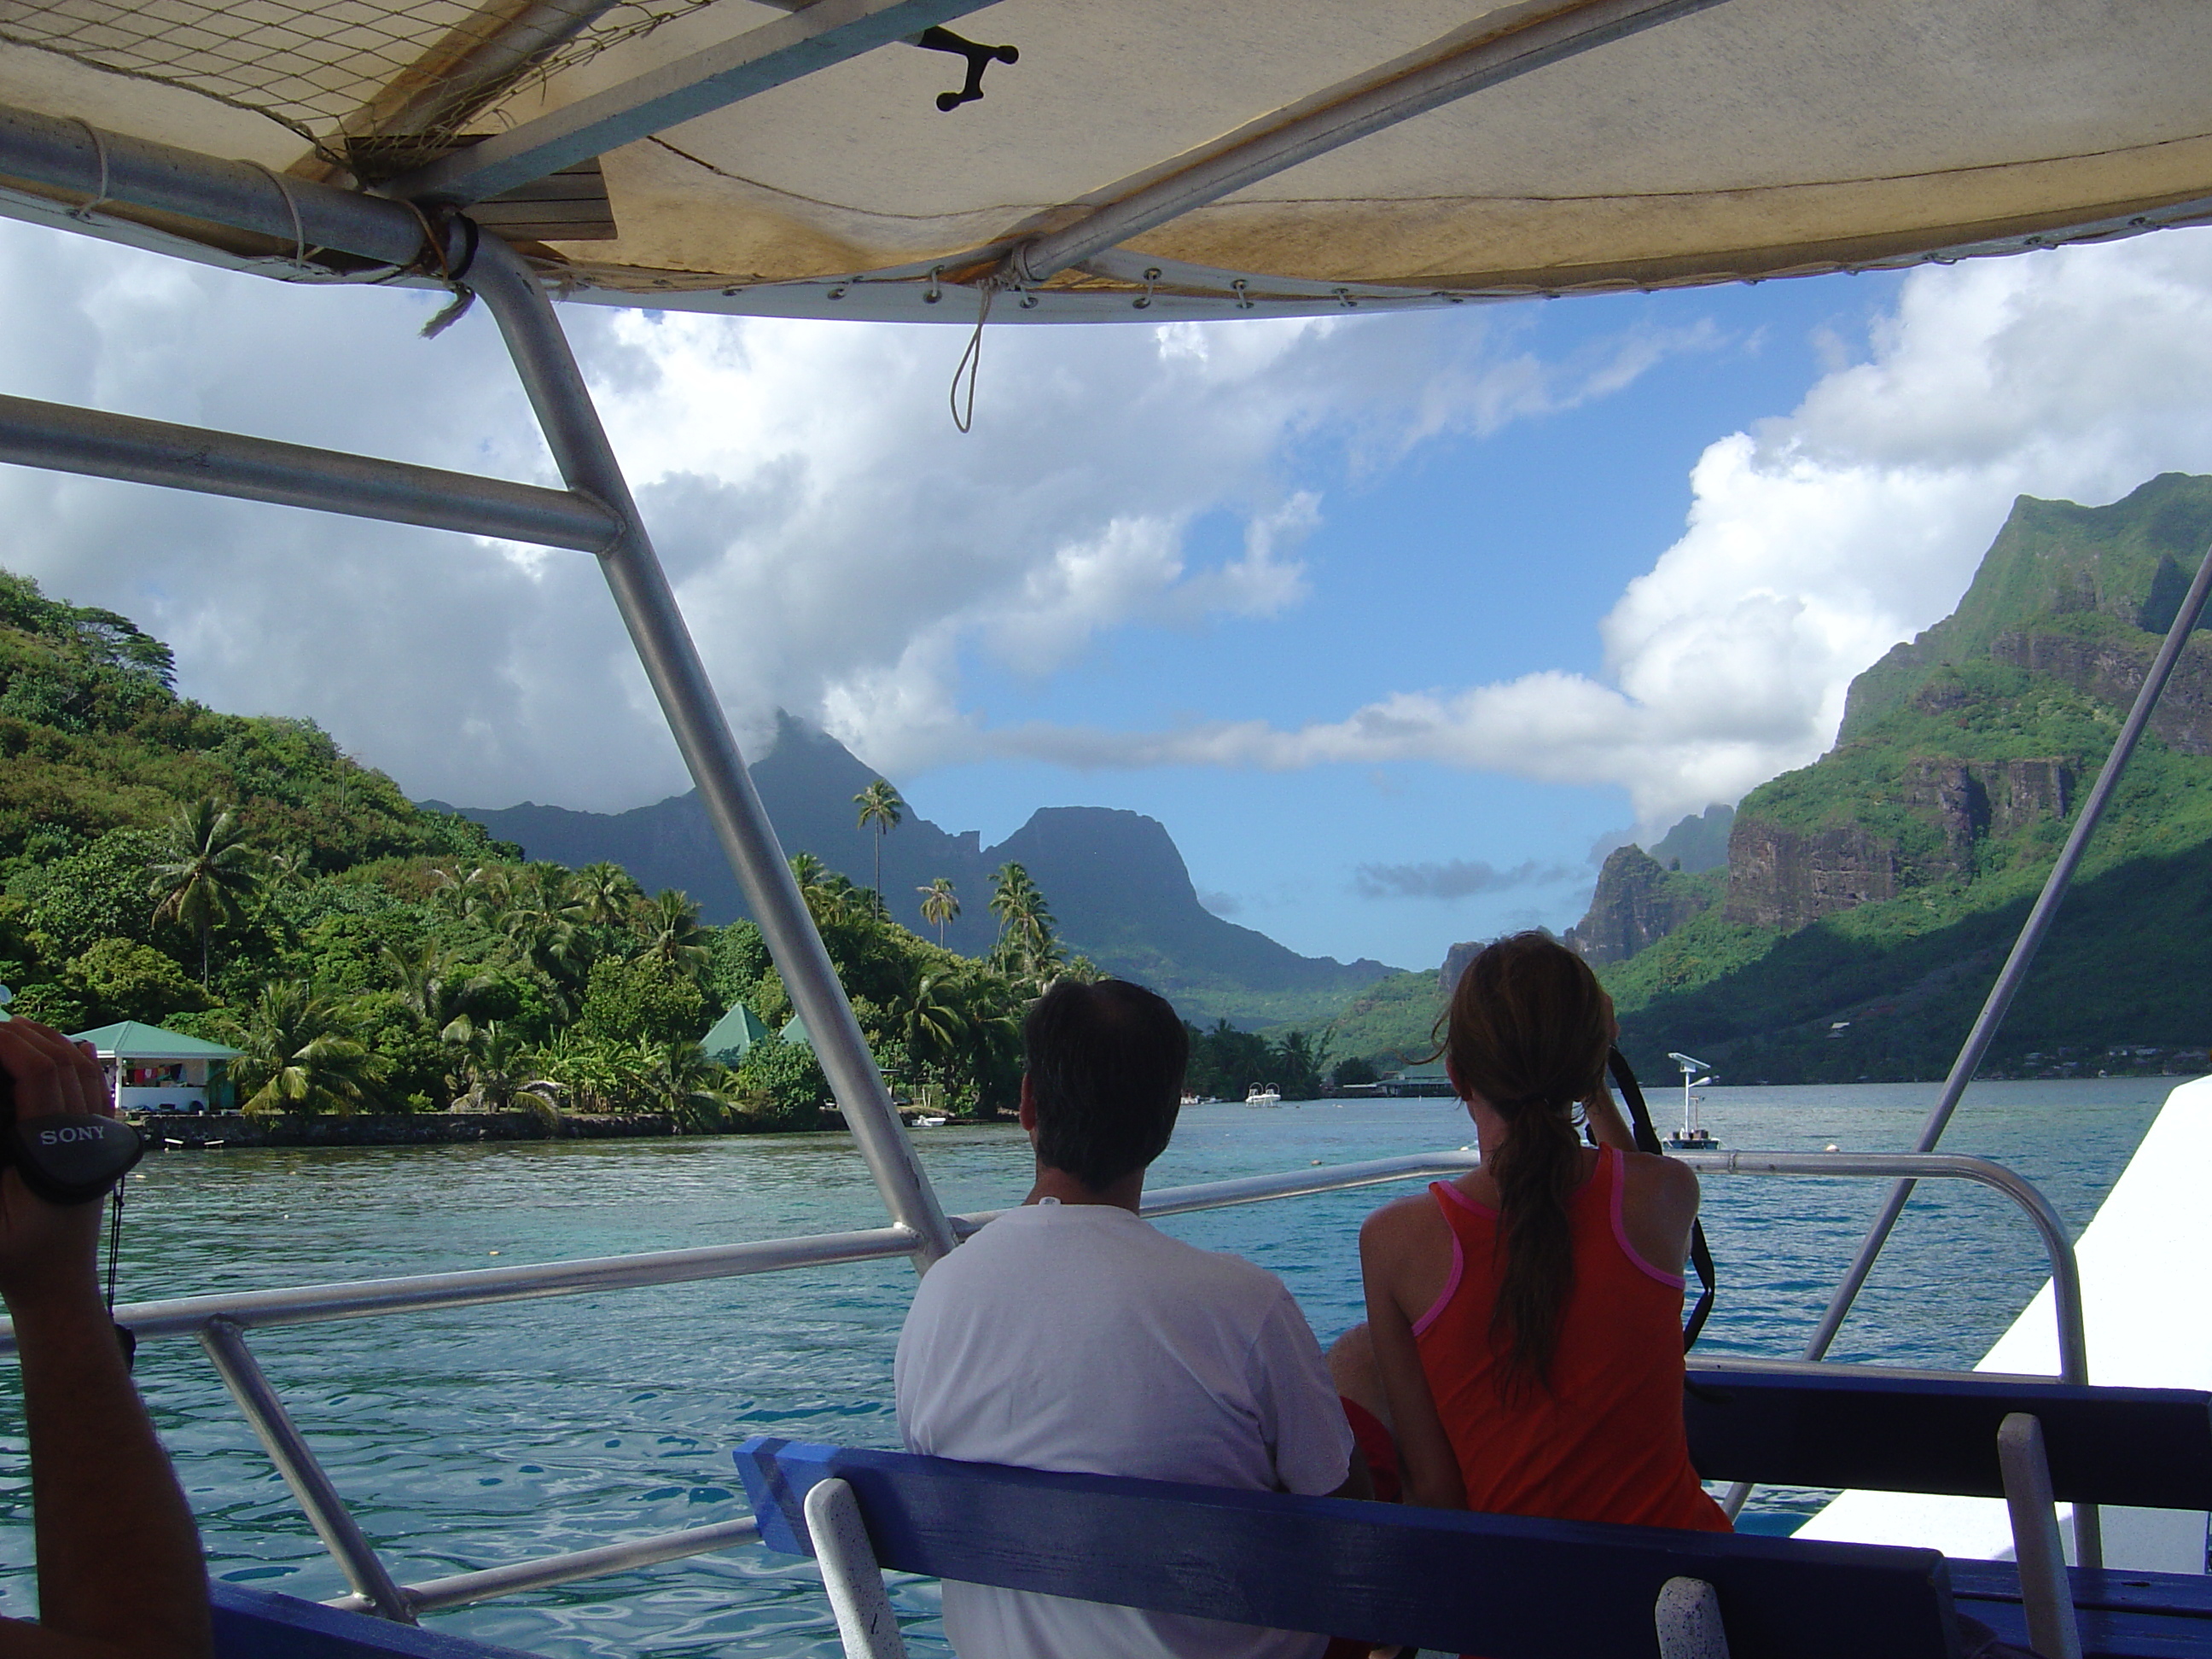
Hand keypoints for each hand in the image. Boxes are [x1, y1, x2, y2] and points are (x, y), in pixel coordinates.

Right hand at [0, 1020, 110, 1311]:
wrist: (55, 1283)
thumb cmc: (11, 1258)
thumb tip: (2, 1122)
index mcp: (55, 1146)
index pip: (41, 1074)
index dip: (9, 1044)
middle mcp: (85, 1135)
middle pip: (67, 1062)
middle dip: (28, 1035)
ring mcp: (96, 1138)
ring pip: (86, 1072)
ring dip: (53, 1043)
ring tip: (16, 1027)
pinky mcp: (97, 1145)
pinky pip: (96, 1091)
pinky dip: (80, 1063)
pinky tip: (69, 1048)